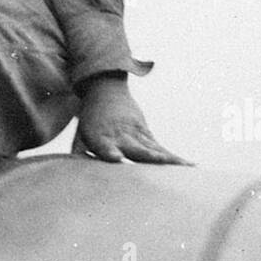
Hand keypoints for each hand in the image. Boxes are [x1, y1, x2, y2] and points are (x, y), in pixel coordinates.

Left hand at [72, 77, 192, 165]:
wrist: (105, 88)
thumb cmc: (90, 118)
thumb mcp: (79, 134)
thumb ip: (77, 154)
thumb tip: (71, 172)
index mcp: (100, 136)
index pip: (104, 145)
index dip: (109, 151)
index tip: (114, 157)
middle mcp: (121, 135)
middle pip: (137, 148)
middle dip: (149, 158)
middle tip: (162, 167)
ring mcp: (136, 133)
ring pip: (154, 149)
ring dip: (169, 160)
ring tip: (185, 171)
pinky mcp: (146, 133)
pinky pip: (161, 148)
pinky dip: (174, 157)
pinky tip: (189, 167)